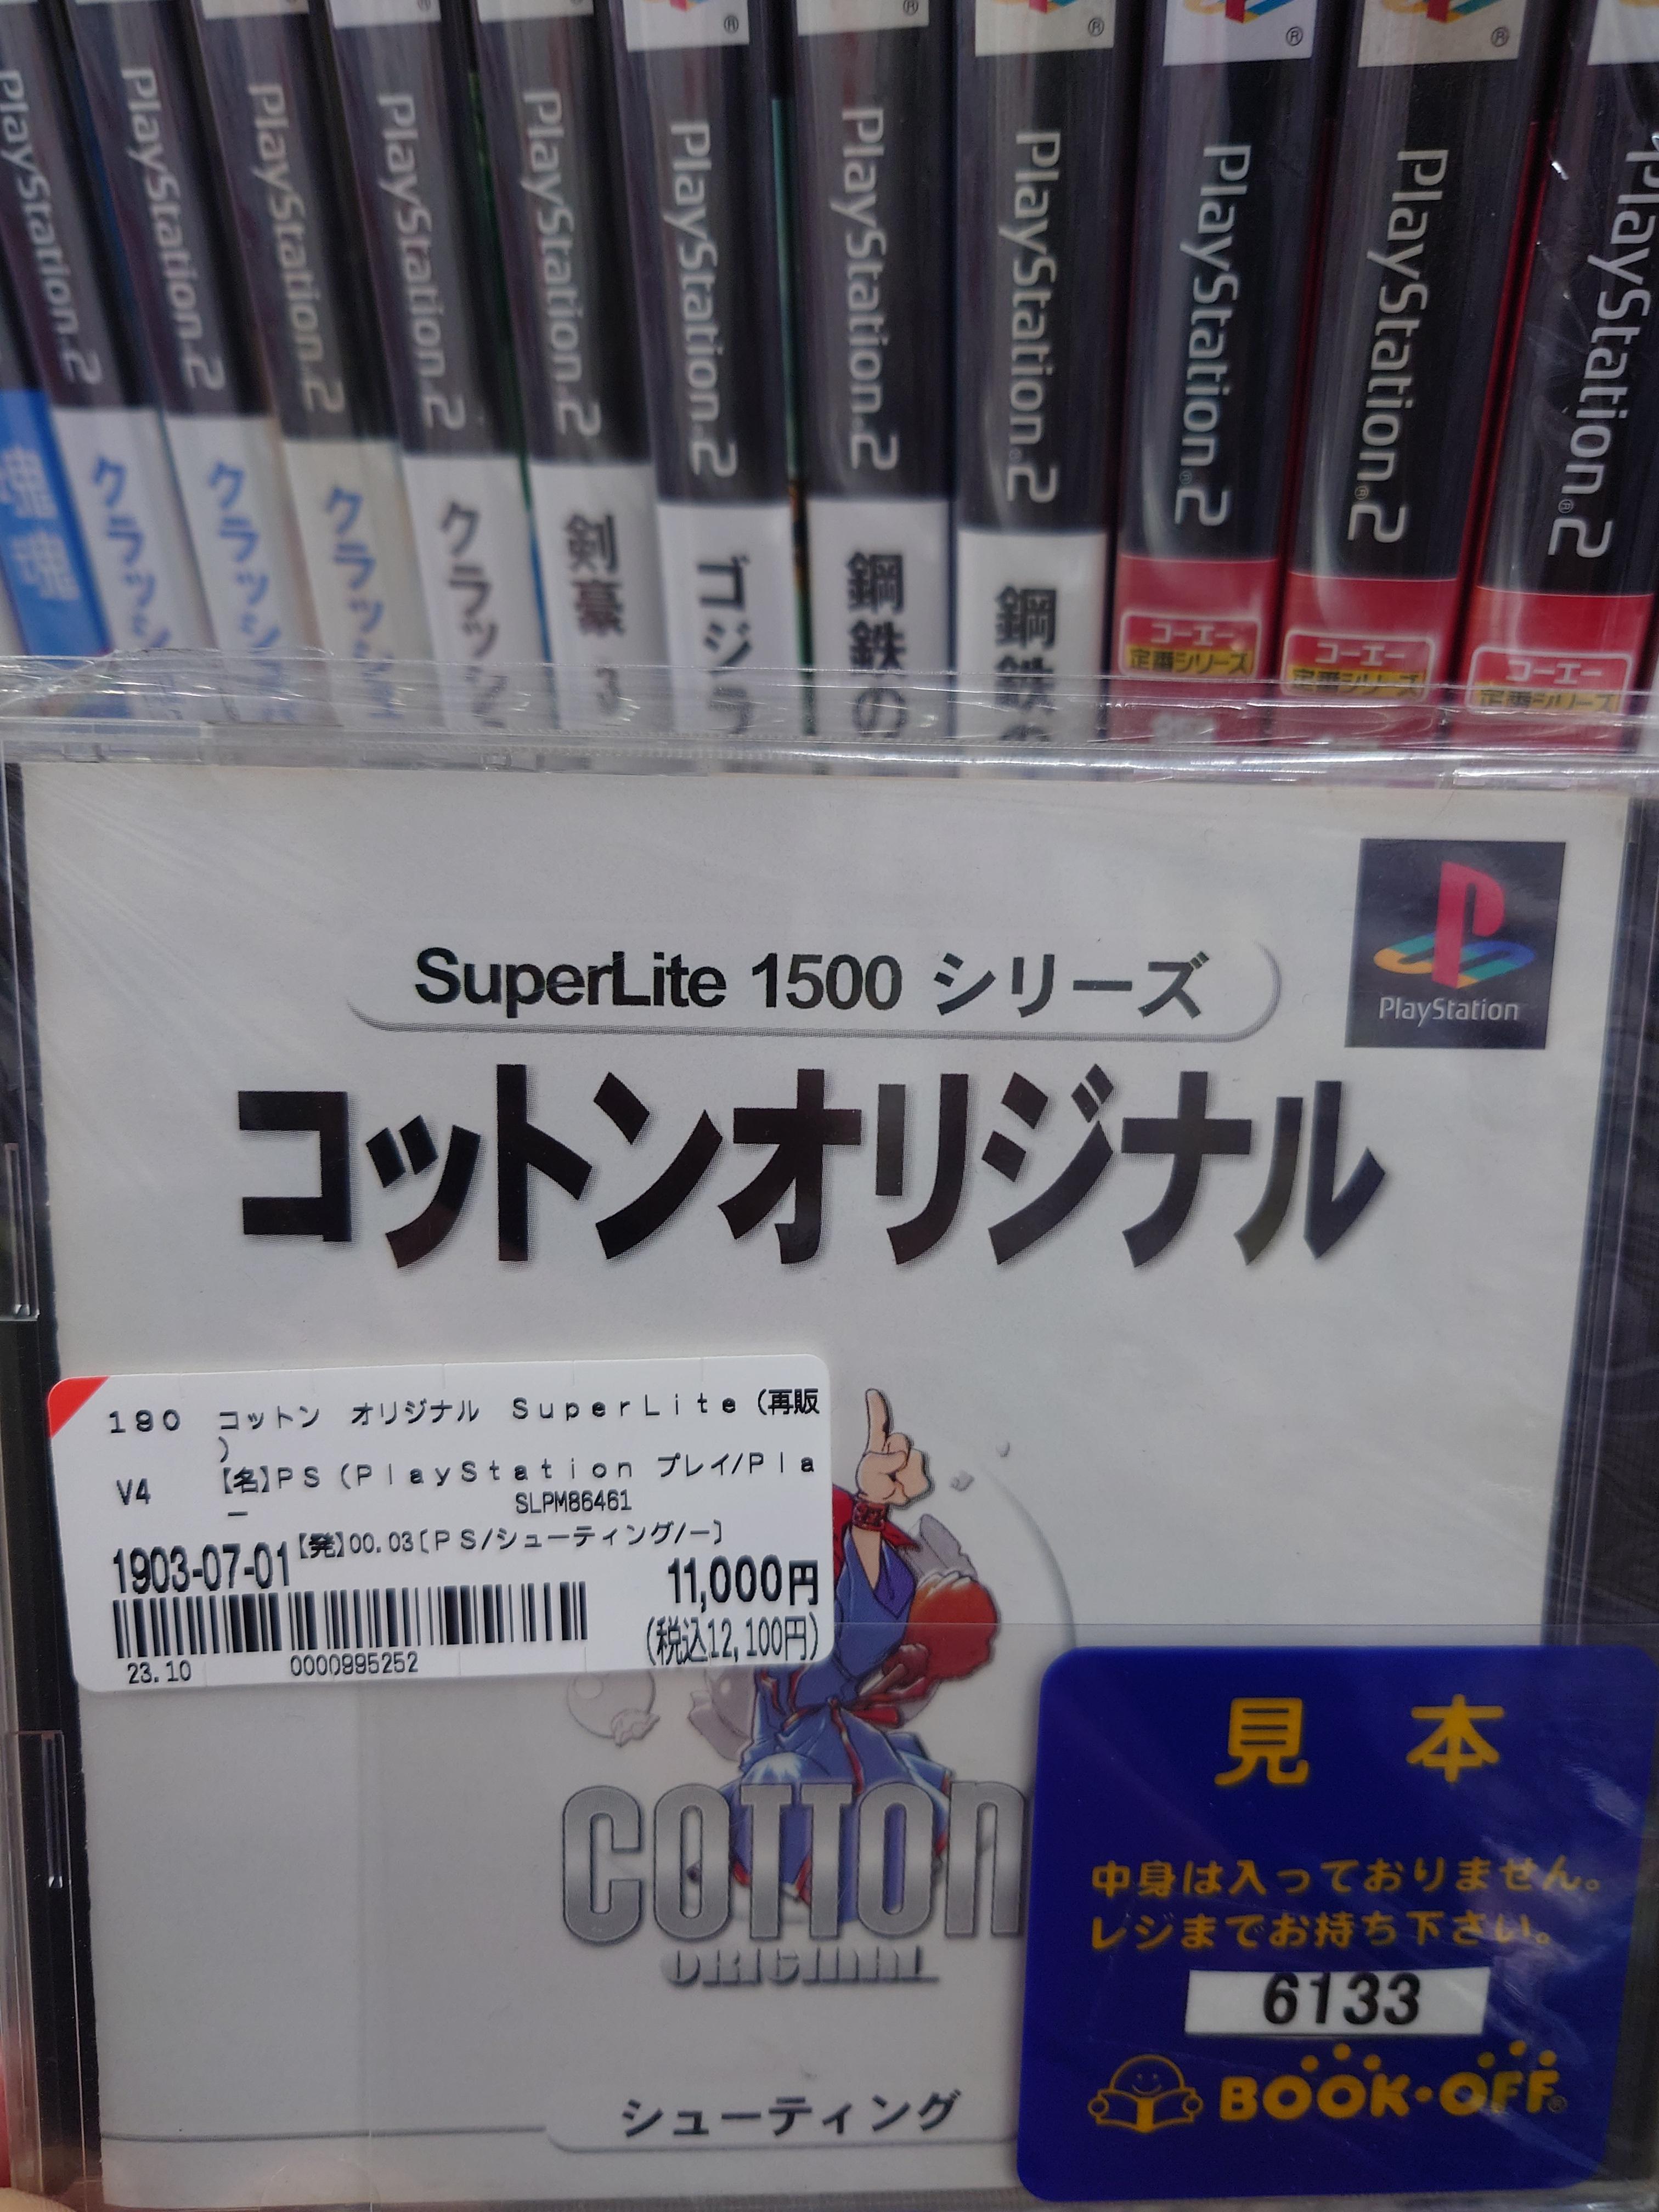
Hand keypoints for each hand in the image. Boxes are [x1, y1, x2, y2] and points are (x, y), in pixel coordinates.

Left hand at [856, 1389, 929, 1506]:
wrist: (879, 1501)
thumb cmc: (871, 1483)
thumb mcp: (868, 1472)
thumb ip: (880, 1463)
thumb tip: (901, 1457)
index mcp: (881, 1444)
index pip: (879, 1424)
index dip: (876, 1408)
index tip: (871, 1392)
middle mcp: (897, 1448)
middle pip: (901, 1440)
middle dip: (894, 1455)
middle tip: (886, 1471)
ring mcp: (910, 1461)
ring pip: (914, 1457)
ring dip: (902, 1473)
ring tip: (893, 1480)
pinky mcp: (920, 1477)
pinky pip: (920, 1479)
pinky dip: (909, 1486)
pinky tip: (901, 1488)